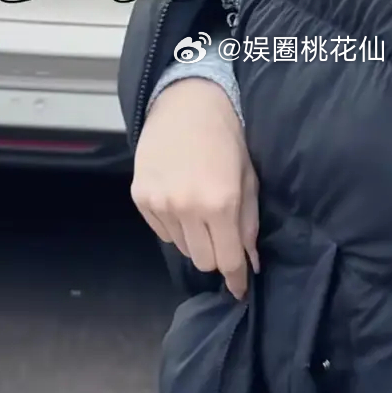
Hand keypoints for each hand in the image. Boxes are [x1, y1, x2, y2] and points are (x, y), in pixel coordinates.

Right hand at [131, 79, 259, 298]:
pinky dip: (175, 225)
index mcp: (220, 203)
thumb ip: (249, 224)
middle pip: (202, 261)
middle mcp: (186, 208)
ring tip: (199, 206)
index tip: (240, 289)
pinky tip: (180, 197)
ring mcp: (159, 203)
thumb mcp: (248, 179)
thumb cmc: (226, 138)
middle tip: (222, 232)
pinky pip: (162, 231)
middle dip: (216, 254)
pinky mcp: (140, 197)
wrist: (186, 103)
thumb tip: (251, 261)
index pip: (227, 260)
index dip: (236, 279)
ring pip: (181, 247)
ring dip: (194, 237)